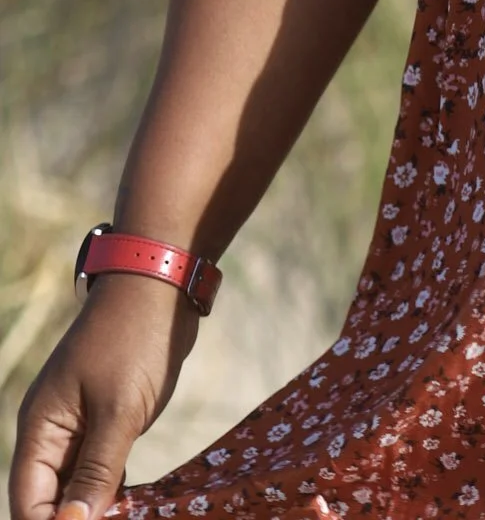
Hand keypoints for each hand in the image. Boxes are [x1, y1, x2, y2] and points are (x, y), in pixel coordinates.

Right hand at [8, 275, 197, 519]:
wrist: (161, 282)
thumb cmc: (134, 340)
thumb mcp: (118, 411)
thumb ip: (96, 472)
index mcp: (39, 428)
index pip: (28, 503)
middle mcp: (50, 431)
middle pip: (48, 499)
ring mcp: (78, 424)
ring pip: (74, 486)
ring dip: (93, 508)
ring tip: (126, 517)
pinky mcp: (104, 417)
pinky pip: (97, 466)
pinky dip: (110, 487)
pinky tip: (132, 504)